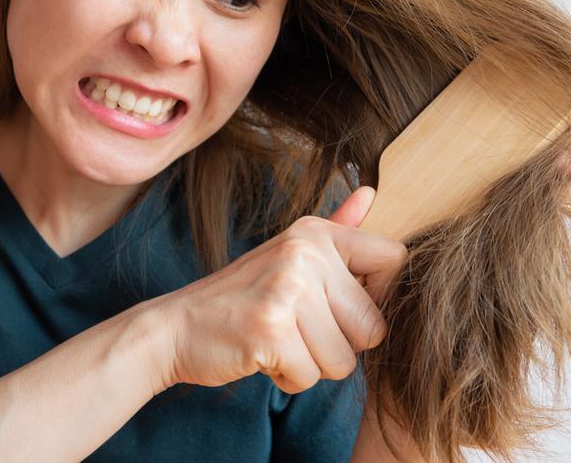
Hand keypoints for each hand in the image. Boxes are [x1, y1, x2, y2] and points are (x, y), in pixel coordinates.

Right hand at [160, 187, 406, 394]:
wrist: (175, 328)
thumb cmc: (240, 298)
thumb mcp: (288, 254)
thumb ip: (337, 228)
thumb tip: (372, 191)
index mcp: (316, 233)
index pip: (395, 259)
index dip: (376, 296)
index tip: (339, 304)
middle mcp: (305, 252)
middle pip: (373, 328)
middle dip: (337, 345)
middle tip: (294, 327)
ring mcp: (288, 288)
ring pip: (343, 361)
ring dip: (310, 364)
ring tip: (276, 339)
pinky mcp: (271, 329)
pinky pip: (311, 378)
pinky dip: (287, 377)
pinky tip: (261, 354)